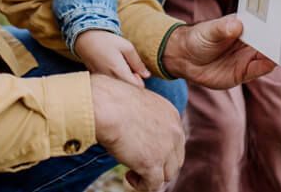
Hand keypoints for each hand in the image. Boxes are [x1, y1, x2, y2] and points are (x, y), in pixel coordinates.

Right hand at [75, 29, 149, 87]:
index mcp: (119, 72)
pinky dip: (113, 81)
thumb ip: (137, 62)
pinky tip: (109, 69)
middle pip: (127, 91)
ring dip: (122, 82)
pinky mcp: (98, 81)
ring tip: (118, 68)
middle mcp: (110, 81)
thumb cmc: (107, 41)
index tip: (136, 71)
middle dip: (131, 82)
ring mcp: (103, 82)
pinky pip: (110, 86)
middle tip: (127, 68)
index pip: (136, 88)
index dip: (140, 81)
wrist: (85, 39)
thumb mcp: (126, 46)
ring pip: (118, 89)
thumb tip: (147, 75)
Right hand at [90, 73, 183, 190]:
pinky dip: (141, 186)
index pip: (175, 140)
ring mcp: (165, 149)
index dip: (162, 150)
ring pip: (167, 175)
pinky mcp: (153, 164)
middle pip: (175, 160)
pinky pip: (153, 186)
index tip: (145, 150)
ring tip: (132, 172)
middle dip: (160, 165)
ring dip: (152, 177)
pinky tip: (128, 177)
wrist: (105, 105)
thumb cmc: (111, 97)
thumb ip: (144, 107)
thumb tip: (138, 106)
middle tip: (140, 163)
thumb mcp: (136, 97)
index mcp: (171, 113)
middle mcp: (174, 131)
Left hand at [161, 15, 274, 87]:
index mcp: (243, 26)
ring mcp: (247, 57)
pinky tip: (273, 63)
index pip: (262, 24)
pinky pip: (258, 70)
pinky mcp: (243, 72)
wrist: (185, 59)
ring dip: (278, 54)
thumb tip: (236, 24)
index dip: (274, 22)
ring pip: (267, 55)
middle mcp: (248, 41)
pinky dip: (267, 67)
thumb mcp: (208, 30)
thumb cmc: (197, 38)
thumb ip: (222, 28)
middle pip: (268, 40)